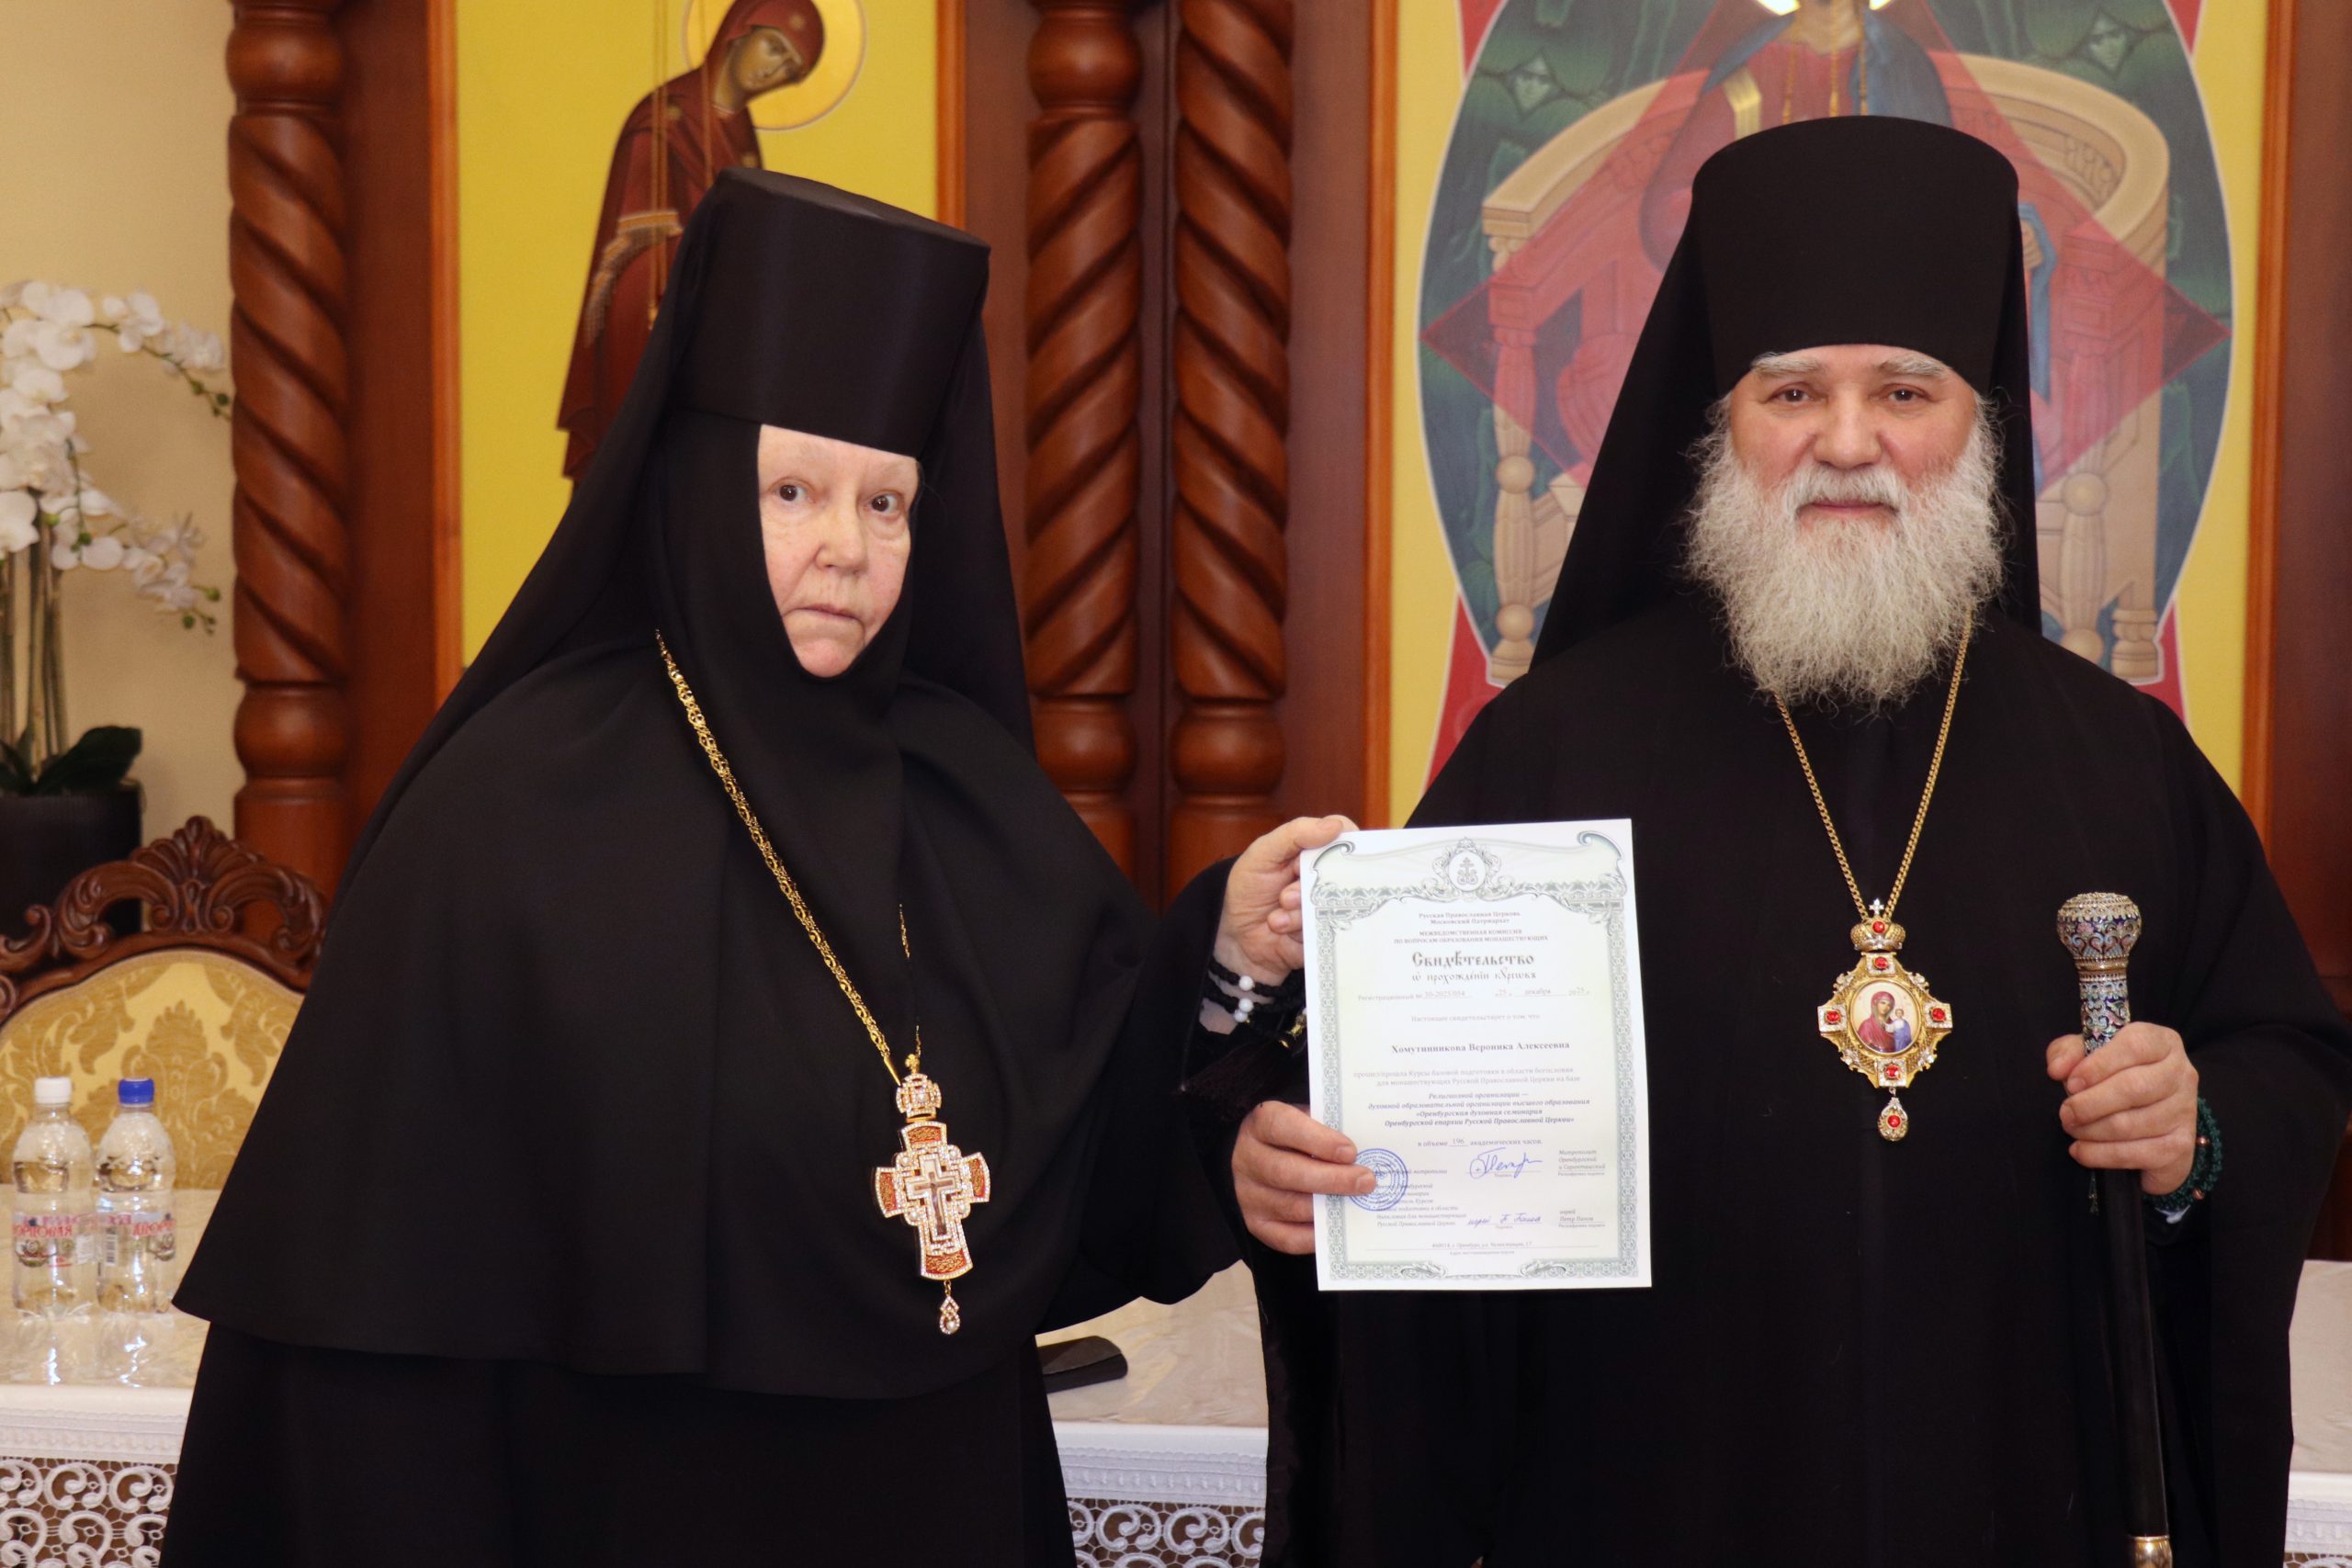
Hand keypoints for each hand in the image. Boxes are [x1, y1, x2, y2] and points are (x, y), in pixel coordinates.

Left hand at [1213, 814, 1355, 983]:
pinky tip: (1279, 927)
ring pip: (1333, 904)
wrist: (1235, 933)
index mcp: (1314, 851)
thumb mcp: (1263, 853)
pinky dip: (1298, 928)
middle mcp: (1326, 876)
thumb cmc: (1248, 887)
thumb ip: (1295, 834)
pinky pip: (1326, 928)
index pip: (1344, 836)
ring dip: (1298, 911)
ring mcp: (1327, 904)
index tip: (1313, 861)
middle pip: (1343, 874)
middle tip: (1284, 896)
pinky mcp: (1325, 931)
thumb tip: (1336, 825)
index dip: (1337, 846)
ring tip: (1276, 916)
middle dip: (1308, 887)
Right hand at [1233, 1099, 1371, 1253]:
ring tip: (1359, 1203)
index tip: (1350, 1151)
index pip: (1283, 1128)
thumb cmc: (1293, 1135)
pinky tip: (1338, 1226)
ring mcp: (1249, 1195)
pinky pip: (1287, 1238)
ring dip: (1328, 1207)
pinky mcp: (1257, 1224)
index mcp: (1260, 1124)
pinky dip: (1316, 1236)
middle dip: (1331, 1179)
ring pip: (1290, 1206)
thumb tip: (1367, 1149)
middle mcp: (1248, 1160)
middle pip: (1287, 1173)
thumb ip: (1328, 1129)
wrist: (1259, 1157)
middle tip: (1365, 1181)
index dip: (1317, 1140)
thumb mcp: (1306, 1119)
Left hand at [2046, 1021, 2198, 1193]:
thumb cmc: (2113, 1078)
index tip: (2071, 1083)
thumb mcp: (2088, 1055)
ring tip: (2073, 1129)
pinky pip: (2136, 1153)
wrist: (2151, 1124)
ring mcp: (2185, 1111)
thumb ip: (2069, 1053)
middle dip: (2089, 1104)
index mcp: (2162, 1042)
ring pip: (2131, 1124)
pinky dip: (2100, 1154)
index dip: (2098, 1065)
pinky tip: (2081, 1151)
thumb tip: (2057, 1069)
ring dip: (2091, 1130)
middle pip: (2133, 1088)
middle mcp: (2181, 1074)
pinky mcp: (2179, 1146)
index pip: (2134, 1045)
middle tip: (2066, 1113)